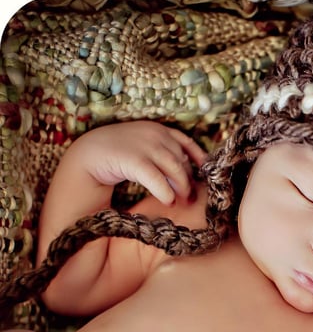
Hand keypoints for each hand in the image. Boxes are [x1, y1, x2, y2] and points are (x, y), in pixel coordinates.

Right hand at [74, 121, 206, 205]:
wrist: (88, 154)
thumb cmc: (119, 154)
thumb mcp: (144, 147)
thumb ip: (163, 153)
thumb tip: (189, 172)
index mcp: (159, 129)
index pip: (187, 143)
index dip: (199, 159)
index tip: (205, 174)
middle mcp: (155, 134)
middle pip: (182, 160)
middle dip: (188, 180)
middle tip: (191, 198)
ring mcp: (145, 146)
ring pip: (175, 170)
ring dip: (181, 188)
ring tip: (179, 201)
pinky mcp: (134, 160)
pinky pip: (157, 179)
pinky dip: (165, 192)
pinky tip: (167, 201)